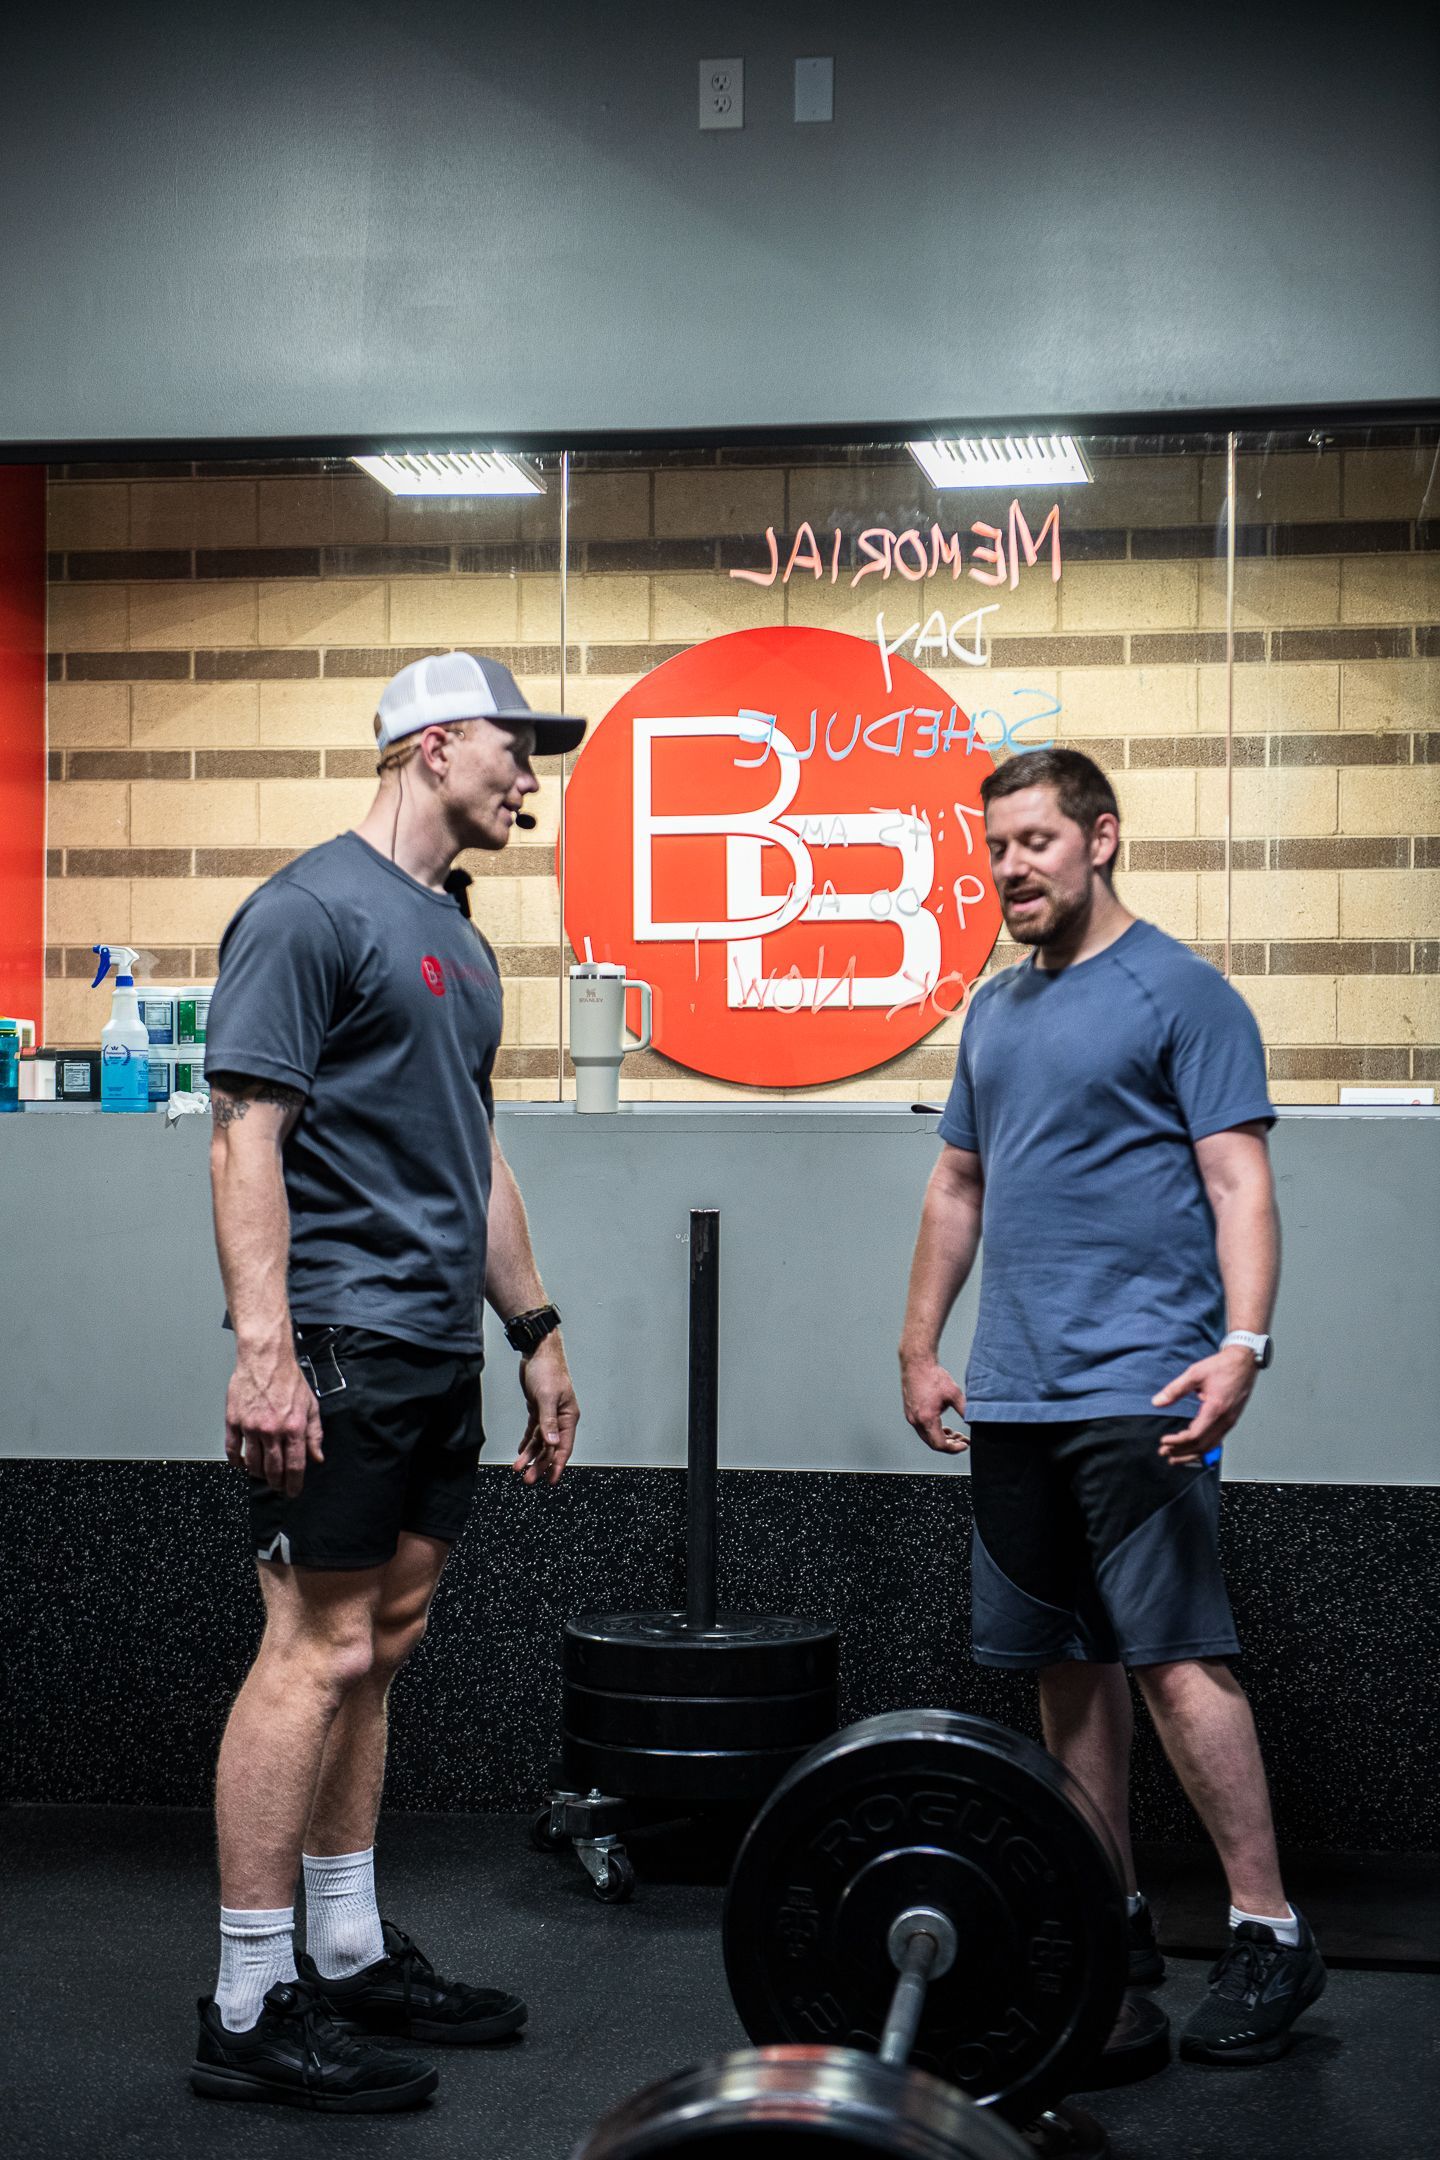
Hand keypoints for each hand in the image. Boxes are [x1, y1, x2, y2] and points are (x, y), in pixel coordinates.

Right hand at [225, 1346, 323, 1495]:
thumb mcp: (311, 1406)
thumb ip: (314, 1434)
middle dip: (277, 1483)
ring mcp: (251, 1427)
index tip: (292, 1491)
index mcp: (294, 1428)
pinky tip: (242, 1464)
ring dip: (258, 1474)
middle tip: (278, 1486)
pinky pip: (233, 1450)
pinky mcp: (234, 1421)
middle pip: (273, 1470)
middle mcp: (272, 1430)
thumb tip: (316, 1457)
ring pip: (252, 1463)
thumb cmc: (288, 1380)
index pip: (295, 1466)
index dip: (294, 1484)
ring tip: (262, 1475)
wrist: (265, 1360)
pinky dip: (237, 1462)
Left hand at [514, 1336, 578, 1486]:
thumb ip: (548, 1421)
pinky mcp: (538, 1409)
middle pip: (550, 1448)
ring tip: (520, 1469)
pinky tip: (521, 1452)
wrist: (537, 1351)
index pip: (563, 1446)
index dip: (558, 1465)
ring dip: (531, 1455)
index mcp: (568, 1416)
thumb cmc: (547, 1370)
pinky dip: (528, 1442)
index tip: (551, 1480)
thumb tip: (551, 1443)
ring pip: (541, 1442)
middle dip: (540, 1464)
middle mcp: (560, 1418)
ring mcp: (549, 1414)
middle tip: (528, 1479)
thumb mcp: (547, 1397)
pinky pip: (534, 1431)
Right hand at [901, 1352, 969, 1455]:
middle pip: (933, 1443)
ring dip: (942, 1438)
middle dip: (949, 1444)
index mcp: (927, 1418)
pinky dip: (934, 1430)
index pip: (940, 1444)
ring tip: (955, 1434)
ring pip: (927, 1436)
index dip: (954, 1449)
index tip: (964, 1445)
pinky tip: (944, 1426)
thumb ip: (965, 1410)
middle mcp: (916, 1420)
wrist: (916, 1363)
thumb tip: (973, 1421)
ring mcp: (911, 1416)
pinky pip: (922, 1428)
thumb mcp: (954, 1394)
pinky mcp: (910, 1411)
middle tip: (962, 1441)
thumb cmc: (932, 1376)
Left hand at [1152, 1347, 1256, 1466]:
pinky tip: (1192, 1449)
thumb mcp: (1195, 1373)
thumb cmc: (1223, 1366)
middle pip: (1202, 1446)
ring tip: (1175, 1457)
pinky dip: (1202, 1448)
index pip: (1195, 1435)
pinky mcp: (1231, 1420)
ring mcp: (1230, 1421)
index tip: (1164, 1442)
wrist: (1244, 1362)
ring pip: (1211, 1446)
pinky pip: (1216, 1440)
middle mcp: (1225, 1419)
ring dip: (1191, 1454)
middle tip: (1164, 1453)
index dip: (1178, 1442)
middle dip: (1182, 1452)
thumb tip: (1157, 1402)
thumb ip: (1175, 1389)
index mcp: (1216, 1409)